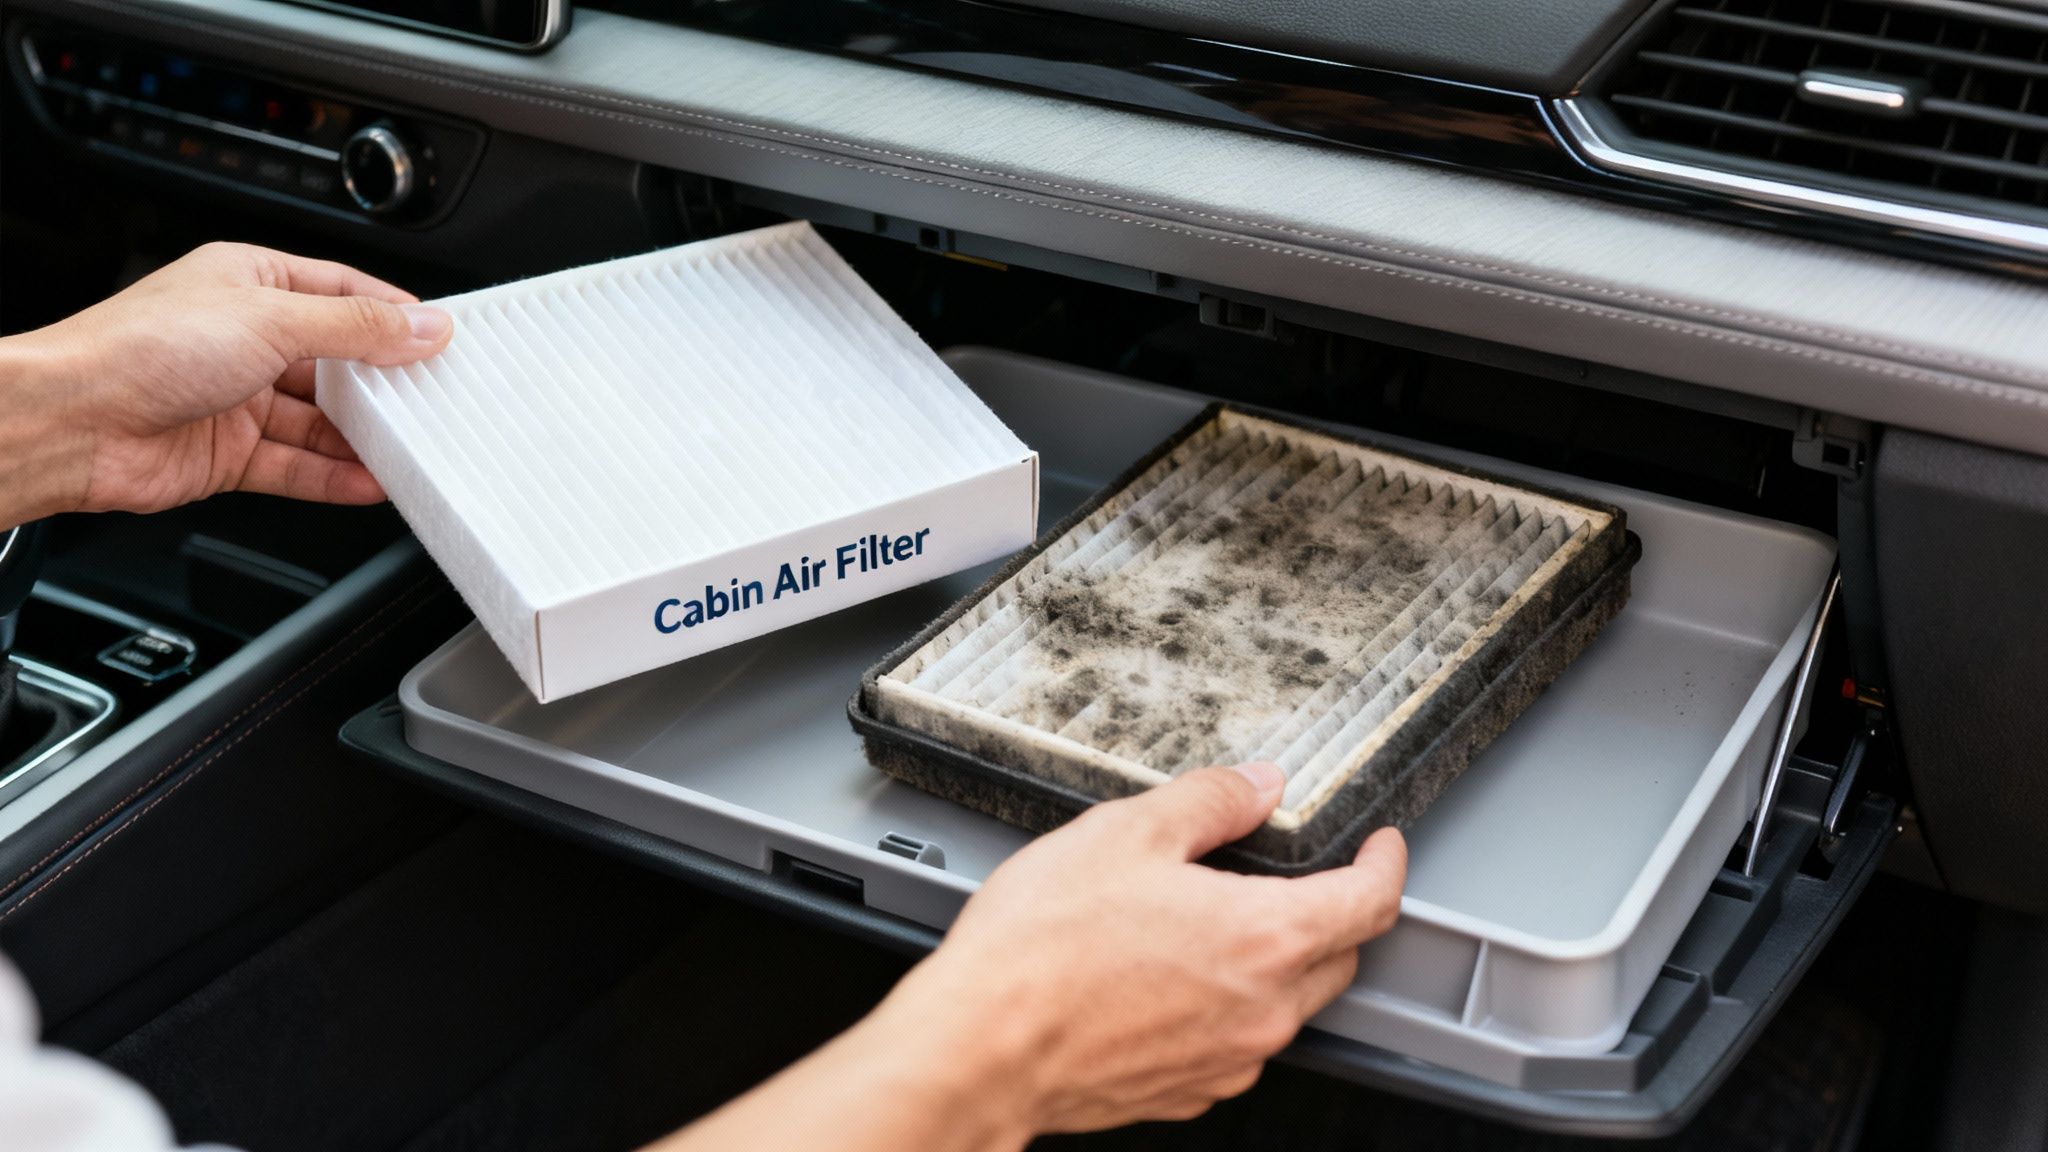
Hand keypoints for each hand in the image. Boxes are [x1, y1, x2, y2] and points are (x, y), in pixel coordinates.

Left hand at [0, 241, 451, 529]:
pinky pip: (295, 466)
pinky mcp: (226, 454)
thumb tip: (423, 327)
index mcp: (248, 282)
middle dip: (383, 383)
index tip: (439, 338)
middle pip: (335, 362)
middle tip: (434, 398)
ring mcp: (235, 398)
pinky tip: (370, 483)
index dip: (392, 315)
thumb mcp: (272, 319)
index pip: (341, 291)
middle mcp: (242, 337)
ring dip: (362, 438)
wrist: (70, 422)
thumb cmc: (139, 349)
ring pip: (318, 421)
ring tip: (411, 448)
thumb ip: (356, 329)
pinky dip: (333, 477)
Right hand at [895, 762, 1406, 1136]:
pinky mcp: (1188, 1091)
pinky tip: (1164, 974)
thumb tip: (1257, 786)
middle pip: (1337, 957)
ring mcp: (1228, 1061)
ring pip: (1285, 1004)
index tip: (1381, 845)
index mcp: (1264, 939)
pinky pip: (1234, 1041)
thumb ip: (1211, 802)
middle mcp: (1262, 1011)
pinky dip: (1223, 1005)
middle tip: (1288, 876)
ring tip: (1201, 922)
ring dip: (1271, 962)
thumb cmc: (1041, 949)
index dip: (1386, 863)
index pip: (1371, 902)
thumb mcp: (1127, 832)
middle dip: (1330, 912)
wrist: (978, 1048)